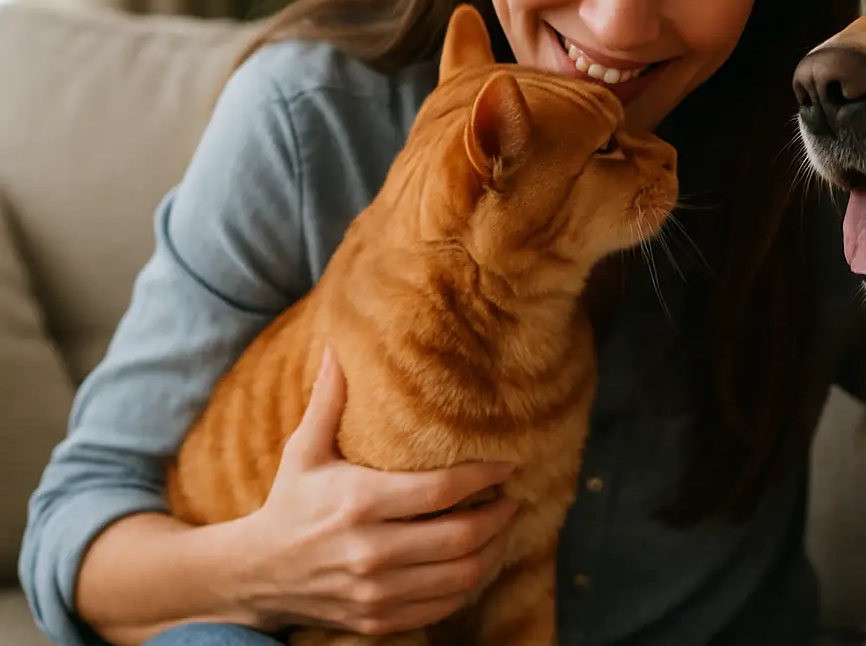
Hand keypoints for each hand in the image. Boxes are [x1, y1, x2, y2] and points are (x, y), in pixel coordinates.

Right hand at [231, 346, 518, 635]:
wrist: (252, 575)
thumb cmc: (288, 504)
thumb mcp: (303, 451)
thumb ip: (328, 401)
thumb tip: (338, 347)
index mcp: (358, 502)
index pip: (442, 491)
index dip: (484, 476)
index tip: (508, 465)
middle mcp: (370, 550)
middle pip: (461, 537)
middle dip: (499, 517)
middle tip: (513, 499)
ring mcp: (375, 591)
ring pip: (461, 576)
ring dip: (494, 551)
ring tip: (503, 529)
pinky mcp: (377, 619)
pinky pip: (443, 606)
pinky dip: (470, 584)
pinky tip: (477, 561)